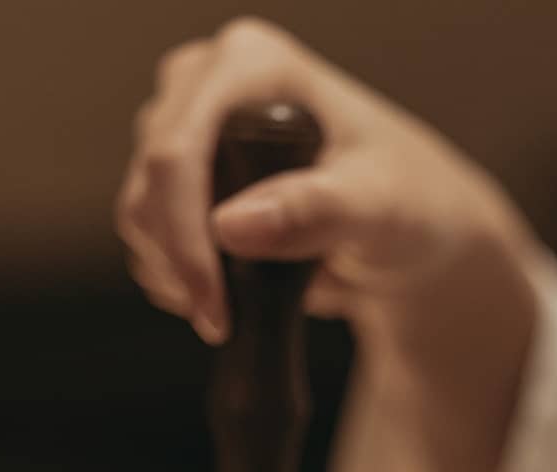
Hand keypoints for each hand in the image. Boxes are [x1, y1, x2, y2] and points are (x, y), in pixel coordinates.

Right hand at [118, 19, 535, 471]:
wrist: (415, 229)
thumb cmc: (412, 204)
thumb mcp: (382, 209)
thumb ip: (318, 212)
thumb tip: (231, 227)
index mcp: (255, 64)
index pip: (180, 148)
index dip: (183, 234)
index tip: (213, 306)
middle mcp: (210, 82)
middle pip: (151, 178)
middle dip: (180, 260)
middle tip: (223, 320)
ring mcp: (192, 126)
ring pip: (141, 205)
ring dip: (174, 271)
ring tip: (229, 312)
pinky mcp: (188, 175)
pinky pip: (150, 230)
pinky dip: (175, 273)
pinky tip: (222, 298)